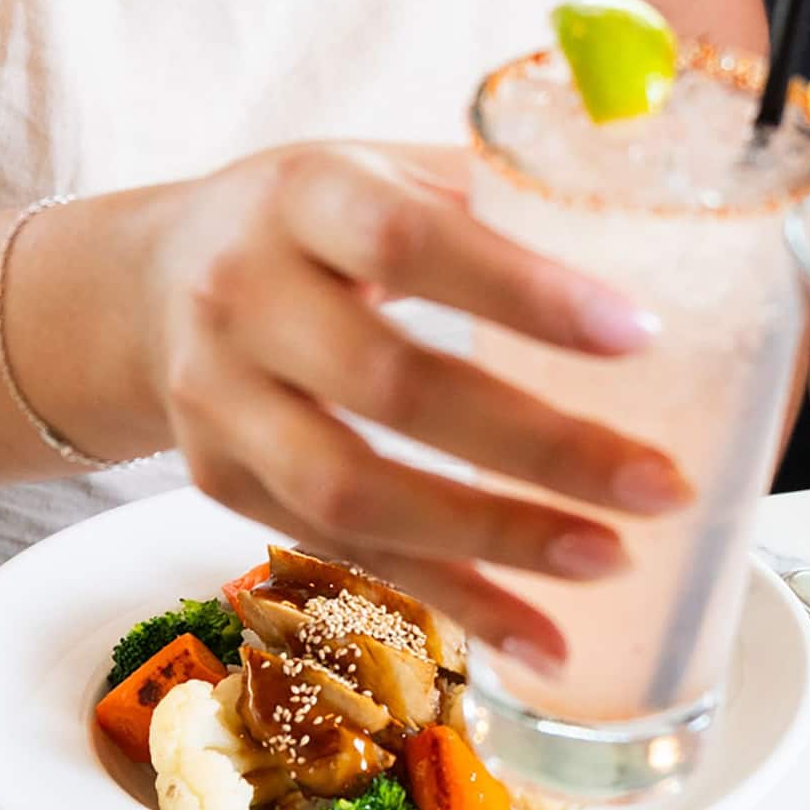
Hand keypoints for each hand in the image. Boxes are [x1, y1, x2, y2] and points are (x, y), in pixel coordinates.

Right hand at [137, 144, 690, 670]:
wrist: (150, 284)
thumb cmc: (312, 225)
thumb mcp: (384, 171)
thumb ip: (495, 202)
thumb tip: (660, 239)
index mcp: (303, 193)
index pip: (409, 243)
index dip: (522, 294)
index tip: (638, 335)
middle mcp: (242, 295)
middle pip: (391, 385)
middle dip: (538, 446)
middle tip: (660, 484)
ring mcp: (219, 400)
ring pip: (356, 492)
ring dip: (494, 540)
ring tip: (611, 559)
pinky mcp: (221, 483)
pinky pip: (344, 555)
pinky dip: (448, 602)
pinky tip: (538, 638)